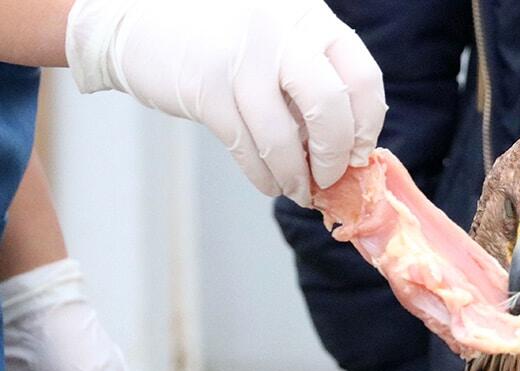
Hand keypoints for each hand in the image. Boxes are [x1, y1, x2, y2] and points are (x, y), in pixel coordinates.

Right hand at [65, 0, 385, 206]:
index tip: (361, 152)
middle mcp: (281, 33)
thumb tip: (353, 147)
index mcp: (311, 19)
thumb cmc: (226, 37)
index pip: (363, 79)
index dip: (368, 126)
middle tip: (331, 177)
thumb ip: (317, 76)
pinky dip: (265, 176)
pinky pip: (248, 150)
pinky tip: (271, 182)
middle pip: (330, 110)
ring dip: (297, 178)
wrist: (140, 18)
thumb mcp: (282, 37)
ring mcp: (242, 61)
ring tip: (298, 190)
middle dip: (335, 157)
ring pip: (285, 140)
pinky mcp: (207, 91)